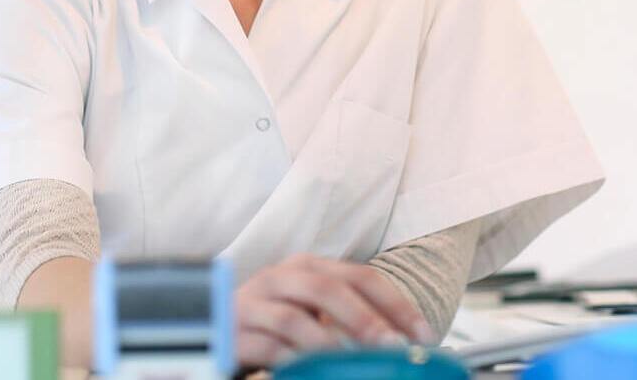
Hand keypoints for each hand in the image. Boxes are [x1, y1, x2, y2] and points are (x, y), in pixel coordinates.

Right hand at [234, 253, 433, 367]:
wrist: (213, 330)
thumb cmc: (274, 325)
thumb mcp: (314, 316)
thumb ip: (349, 323)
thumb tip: (398, 345)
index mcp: (309, 267)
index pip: (361, 276)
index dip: (395, 304)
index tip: (422, 334)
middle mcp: (281, 277)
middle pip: (328, 289)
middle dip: (365, 320)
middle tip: (392, 348)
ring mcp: (253, 302)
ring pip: (294, 318)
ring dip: (328, 346)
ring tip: (351, 365)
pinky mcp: (231, 331)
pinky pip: (264, 346)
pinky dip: (290, 361)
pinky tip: (307, 371)